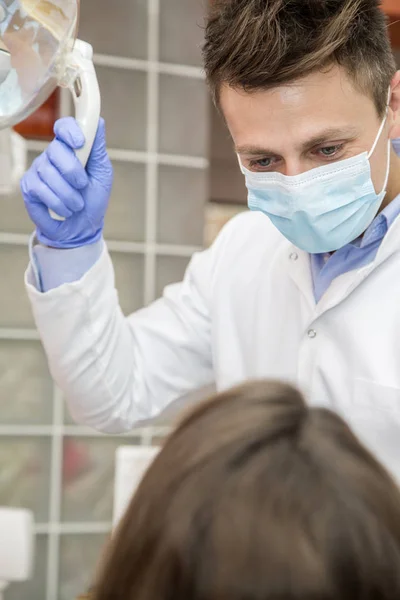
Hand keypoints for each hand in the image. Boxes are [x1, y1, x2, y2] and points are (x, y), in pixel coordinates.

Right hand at [21, 117, 112, 248]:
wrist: (82, 228)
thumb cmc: (92, 200)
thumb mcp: (102, 174)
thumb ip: (97, 148)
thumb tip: (98, 122)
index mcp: (71, 148)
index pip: (64, 126)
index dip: (70, 131)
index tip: (79, 143)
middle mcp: (52, 156)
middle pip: (56, 149)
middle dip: (73, 170)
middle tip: (82, 185)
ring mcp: (39, 170)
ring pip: (50, 172)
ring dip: (69, 193)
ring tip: (76, 203)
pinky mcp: (29, 187)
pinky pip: (41, 189)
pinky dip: (58, 203)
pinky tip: (64, 209)